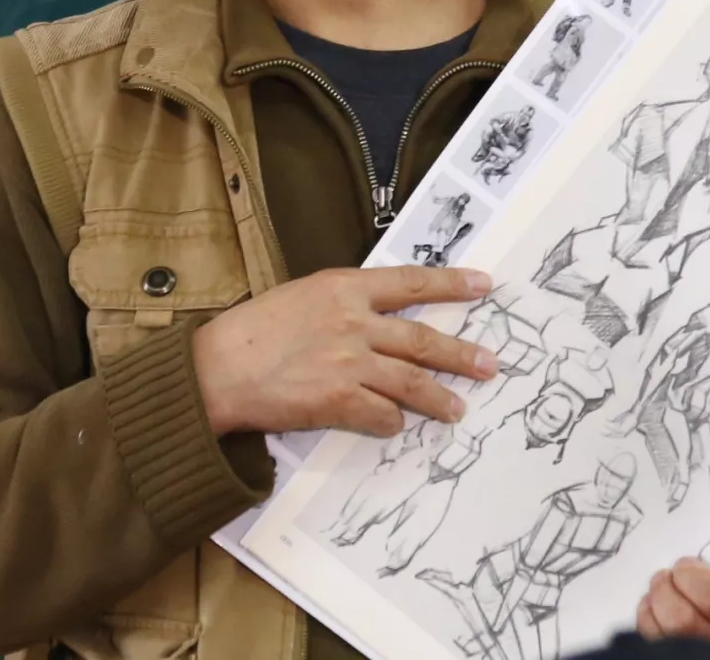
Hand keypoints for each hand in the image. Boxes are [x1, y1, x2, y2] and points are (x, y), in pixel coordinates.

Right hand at [192, 265, 496, 438]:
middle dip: (460, 354)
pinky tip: (395, 426)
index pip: (411, 283)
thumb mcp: (303, 294)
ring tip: (458, 408)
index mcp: (344, 286)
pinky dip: (392, 423)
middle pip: (422, 339)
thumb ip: (345, 301)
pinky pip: (382, 416)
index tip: (483, 286)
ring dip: (440, 398)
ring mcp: (349, 363)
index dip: (451, 284)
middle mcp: (354, 321)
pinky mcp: (339, 401)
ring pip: (411, 382)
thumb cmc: (254, 328)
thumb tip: (380, 315)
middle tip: (489, 364)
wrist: (219, 368)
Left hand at [636, 523, 709, 654]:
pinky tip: (656, 609)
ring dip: (654, 601)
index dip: (691, 576)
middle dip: (667, 587)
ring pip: (664, 631)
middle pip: (683, 619)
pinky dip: (646, 617)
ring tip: (663, 589)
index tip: (687, 563)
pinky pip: (650, 637)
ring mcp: (703, 656)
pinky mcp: (678, 656)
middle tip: (670, 575)